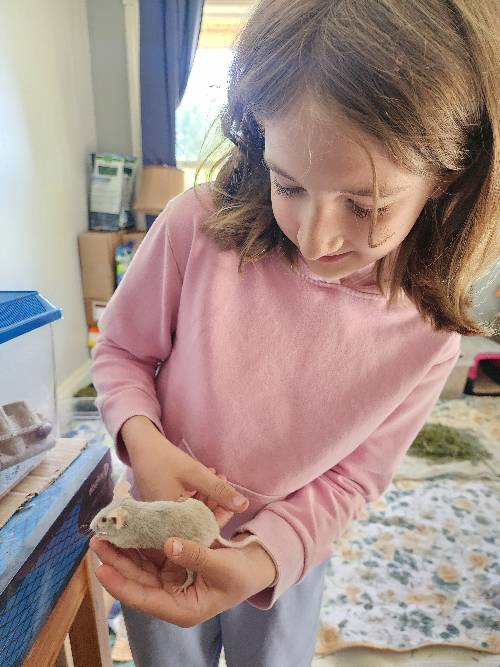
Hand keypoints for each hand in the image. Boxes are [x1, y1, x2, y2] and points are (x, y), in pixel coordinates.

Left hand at [90, 530, 276, 626]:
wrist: (255, 565)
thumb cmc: (242, 575)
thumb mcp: (223, 568)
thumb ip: (196, 556)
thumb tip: (168, 544)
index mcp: (181, 608)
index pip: (144, 599)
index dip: (121, 584)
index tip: (101, 568)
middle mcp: (171, 595)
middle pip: (137, 579)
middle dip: (116, 561)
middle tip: (97, 542)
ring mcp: (171, 578)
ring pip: (141, 564)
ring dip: (124, 549)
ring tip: (105, 533)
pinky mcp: (174, 562)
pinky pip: (153, 551)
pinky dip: (141, 540)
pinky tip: (128, 526)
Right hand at [120, 416, 248, 517]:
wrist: (144, 448)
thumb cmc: (167, 460)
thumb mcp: (197, 474)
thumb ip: (220, 491)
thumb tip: (245, 506)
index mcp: (173, 522)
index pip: (204, 529)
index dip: (221, 516)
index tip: (230, 499)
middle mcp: (165, 526)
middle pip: (199, 522)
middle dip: (215, 504)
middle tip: (223, 481)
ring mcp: (163, 519)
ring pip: (193, 514)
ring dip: (207, 498)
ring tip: (217, 476)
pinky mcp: (163, 512)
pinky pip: (184, 509)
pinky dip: (196, 496)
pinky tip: (205, 480)